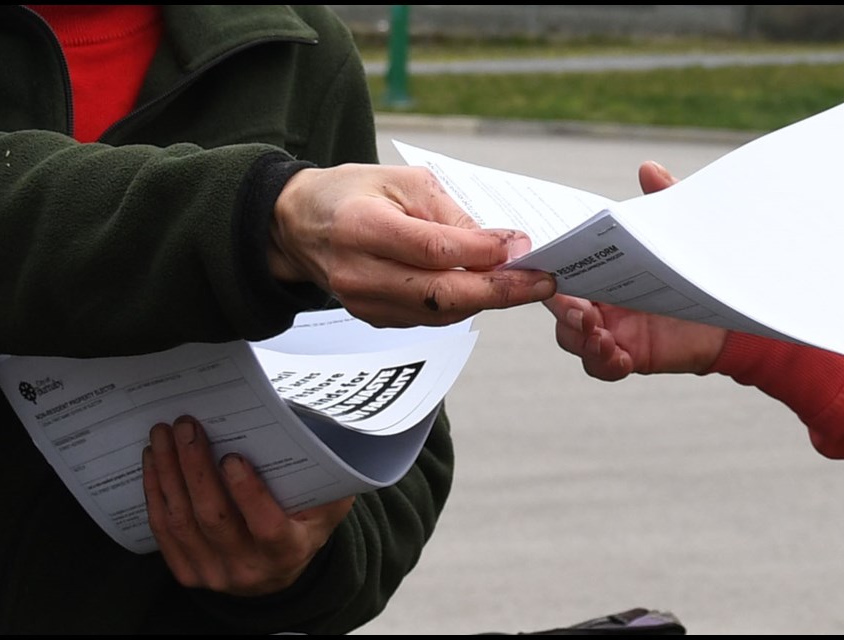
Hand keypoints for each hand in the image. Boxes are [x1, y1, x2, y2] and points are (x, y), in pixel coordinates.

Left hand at [142, 415, 353, 595]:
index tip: (233, 457)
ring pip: (182, 521)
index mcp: (289, 551)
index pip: (268, 528)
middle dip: (196, 467)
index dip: (249, 494)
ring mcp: (215, 574)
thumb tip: (309, 428)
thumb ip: (324, 475)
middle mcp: (250, 569)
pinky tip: (154, 461)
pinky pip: (164, 531)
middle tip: (187, 426)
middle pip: (214, 518)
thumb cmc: (304, 522)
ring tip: (163, 435)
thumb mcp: (328, 502)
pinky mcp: (188, 572)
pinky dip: (156, 491)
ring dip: (168, 473)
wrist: (277, 569)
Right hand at [270, 164, 555, 326]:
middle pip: (440, 295)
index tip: (524, 247)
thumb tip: (500, 245)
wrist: (300, 224)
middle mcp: (359, 272)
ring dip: (485, 300)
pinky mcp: (372, 318)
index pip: (432, 249)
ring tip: (523, 284)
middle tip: (543, 283)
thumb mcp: (402, 180)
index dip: (482, 252)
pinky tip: (484, 288)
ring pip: (438, 313)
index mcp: (362, 226)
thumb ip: (450, 214)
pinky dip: (460, 304)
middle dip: (500, 291)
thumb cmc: (354, 193)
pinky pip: (426, 318)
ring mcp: (363, 302)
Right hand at [542, 161, 726, 380]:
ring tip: (598, 334)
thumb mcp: (682, 231)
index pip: (562, 266)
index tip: (549, 263)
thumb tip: (649, 169)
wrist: (734, 312)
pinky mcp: (628, 355)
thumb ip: (664, 201)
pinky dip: (603, 362)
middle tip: (580, 308)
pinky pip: (601, 366)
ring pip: (572, 338)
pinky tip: (616, 355)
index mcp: (600, 267)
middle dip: (562, 308)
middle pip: (559, 306)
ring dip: (579, 337)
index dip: (548, 267)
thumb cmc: (699, 267)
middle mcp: (597, 299)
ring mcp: (609, 329)